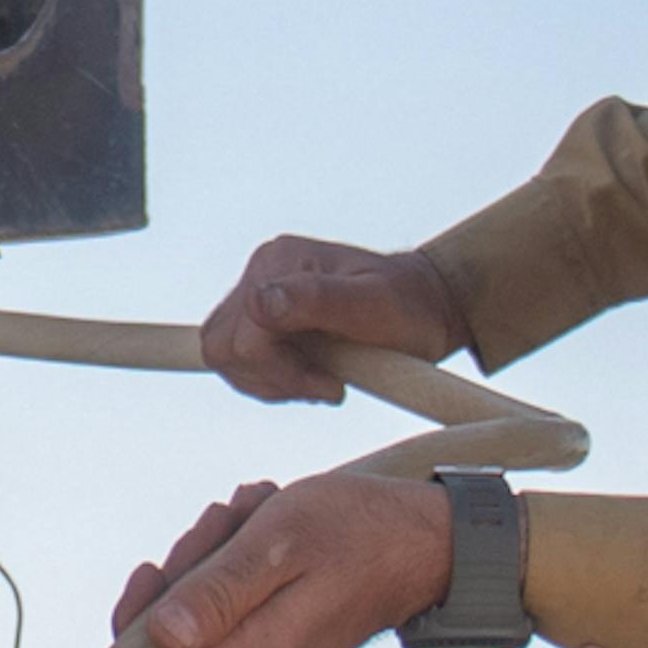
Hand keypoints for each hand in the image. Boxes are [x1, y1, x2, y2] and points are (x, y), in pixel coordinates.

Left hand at [113, 465, 456, 647]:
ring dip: (221, 547)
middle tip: (229, 517)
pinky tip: (273, 518)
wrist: (433, 539)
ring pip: (210, 603)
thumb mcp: (278, 544)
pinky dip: (246, 552)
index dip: (135, 625)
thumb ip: (217, 594)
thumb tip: (158, 639)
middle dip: (191, 562)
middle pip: (179, 631)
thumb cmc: (360, 531)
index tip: (152, 568)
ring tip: (262, 508)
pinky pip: (242, 596)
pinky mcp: (287, 630)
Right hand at [196, 234, 470, 405]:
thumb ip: (317, 299)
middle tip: (324, 385)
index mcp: (282, 262)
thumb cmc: (409, 308)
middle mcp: (263, 273)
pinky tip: (309, 377)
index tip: (333, 386)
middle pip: (223, 346)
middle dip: (272, 378)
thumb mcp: (375, 305)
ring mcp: (259, 295)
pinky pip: (237, 363)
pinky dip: (269, 381)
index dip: (283, 372)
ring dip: (270, 383)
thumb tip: (260, 301)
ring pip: (223, 357)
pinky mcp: (262, 320)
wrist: (424, 309)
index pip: (245, 336)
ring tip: (321, 380)